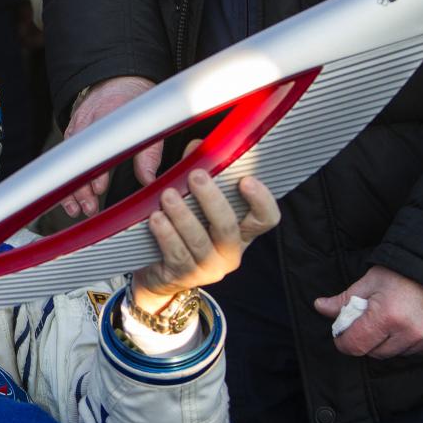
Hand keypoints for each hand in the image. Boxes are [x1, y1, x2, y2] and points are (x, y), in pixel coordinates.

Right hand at [60, 76, 155, 217]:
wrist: (118, 80)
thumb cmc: (133, 99)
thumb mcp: (148, 123)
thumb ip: (149, 152)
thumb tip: (148, 179)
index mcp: (106, 117)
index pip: (96, 147)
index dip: (96, 170)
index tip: (99, 187)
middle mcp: (86, 123)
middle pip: (76, 159)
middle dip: (79, 186)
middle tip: (87, 207)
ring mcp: (75, 128)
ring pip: (67, 161)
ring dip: (70, 187)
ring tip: (75, 209)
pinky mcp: (71, 134)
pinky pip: (65, 159)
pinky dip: (66, 178)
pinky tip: (71, 196)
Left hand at [132, 170, 279, 311]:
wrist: (159, 272)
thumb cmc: (181, 228)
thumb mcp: (193, 199)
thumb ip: (198, 171)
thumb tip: (197, 146)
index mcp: (242, 230)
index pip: (267, 218)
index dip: (261, 200)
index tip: (246, 180)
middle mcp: (230, 251)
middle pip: (228, 227)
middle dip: (211, 199)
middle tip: (195, 175)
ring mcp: (208, 267)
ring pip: (199, 241)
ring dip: (183, 215)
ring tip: (168, 195)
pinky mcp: (184, 276)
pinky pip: (176, 254)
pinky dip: (166, 234)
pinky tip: (156, 218)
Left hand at [314, 266, 422, 358]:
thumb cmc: (402, 273)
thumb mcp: (369, 282)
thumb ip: (344, 300)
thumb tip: (319, 307)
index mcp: (387, 316)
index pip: (355, 345)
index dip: (344, 341)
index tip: (342, 333)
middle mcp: (408, 332)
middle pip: (372, 352)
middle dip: (365, 339)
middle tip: (368, 320)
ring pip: (392, 353)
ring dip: (386, 342)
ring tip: (390, 319)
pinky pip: (412, 352)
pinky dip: (405, 342)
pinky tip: (407, 322)